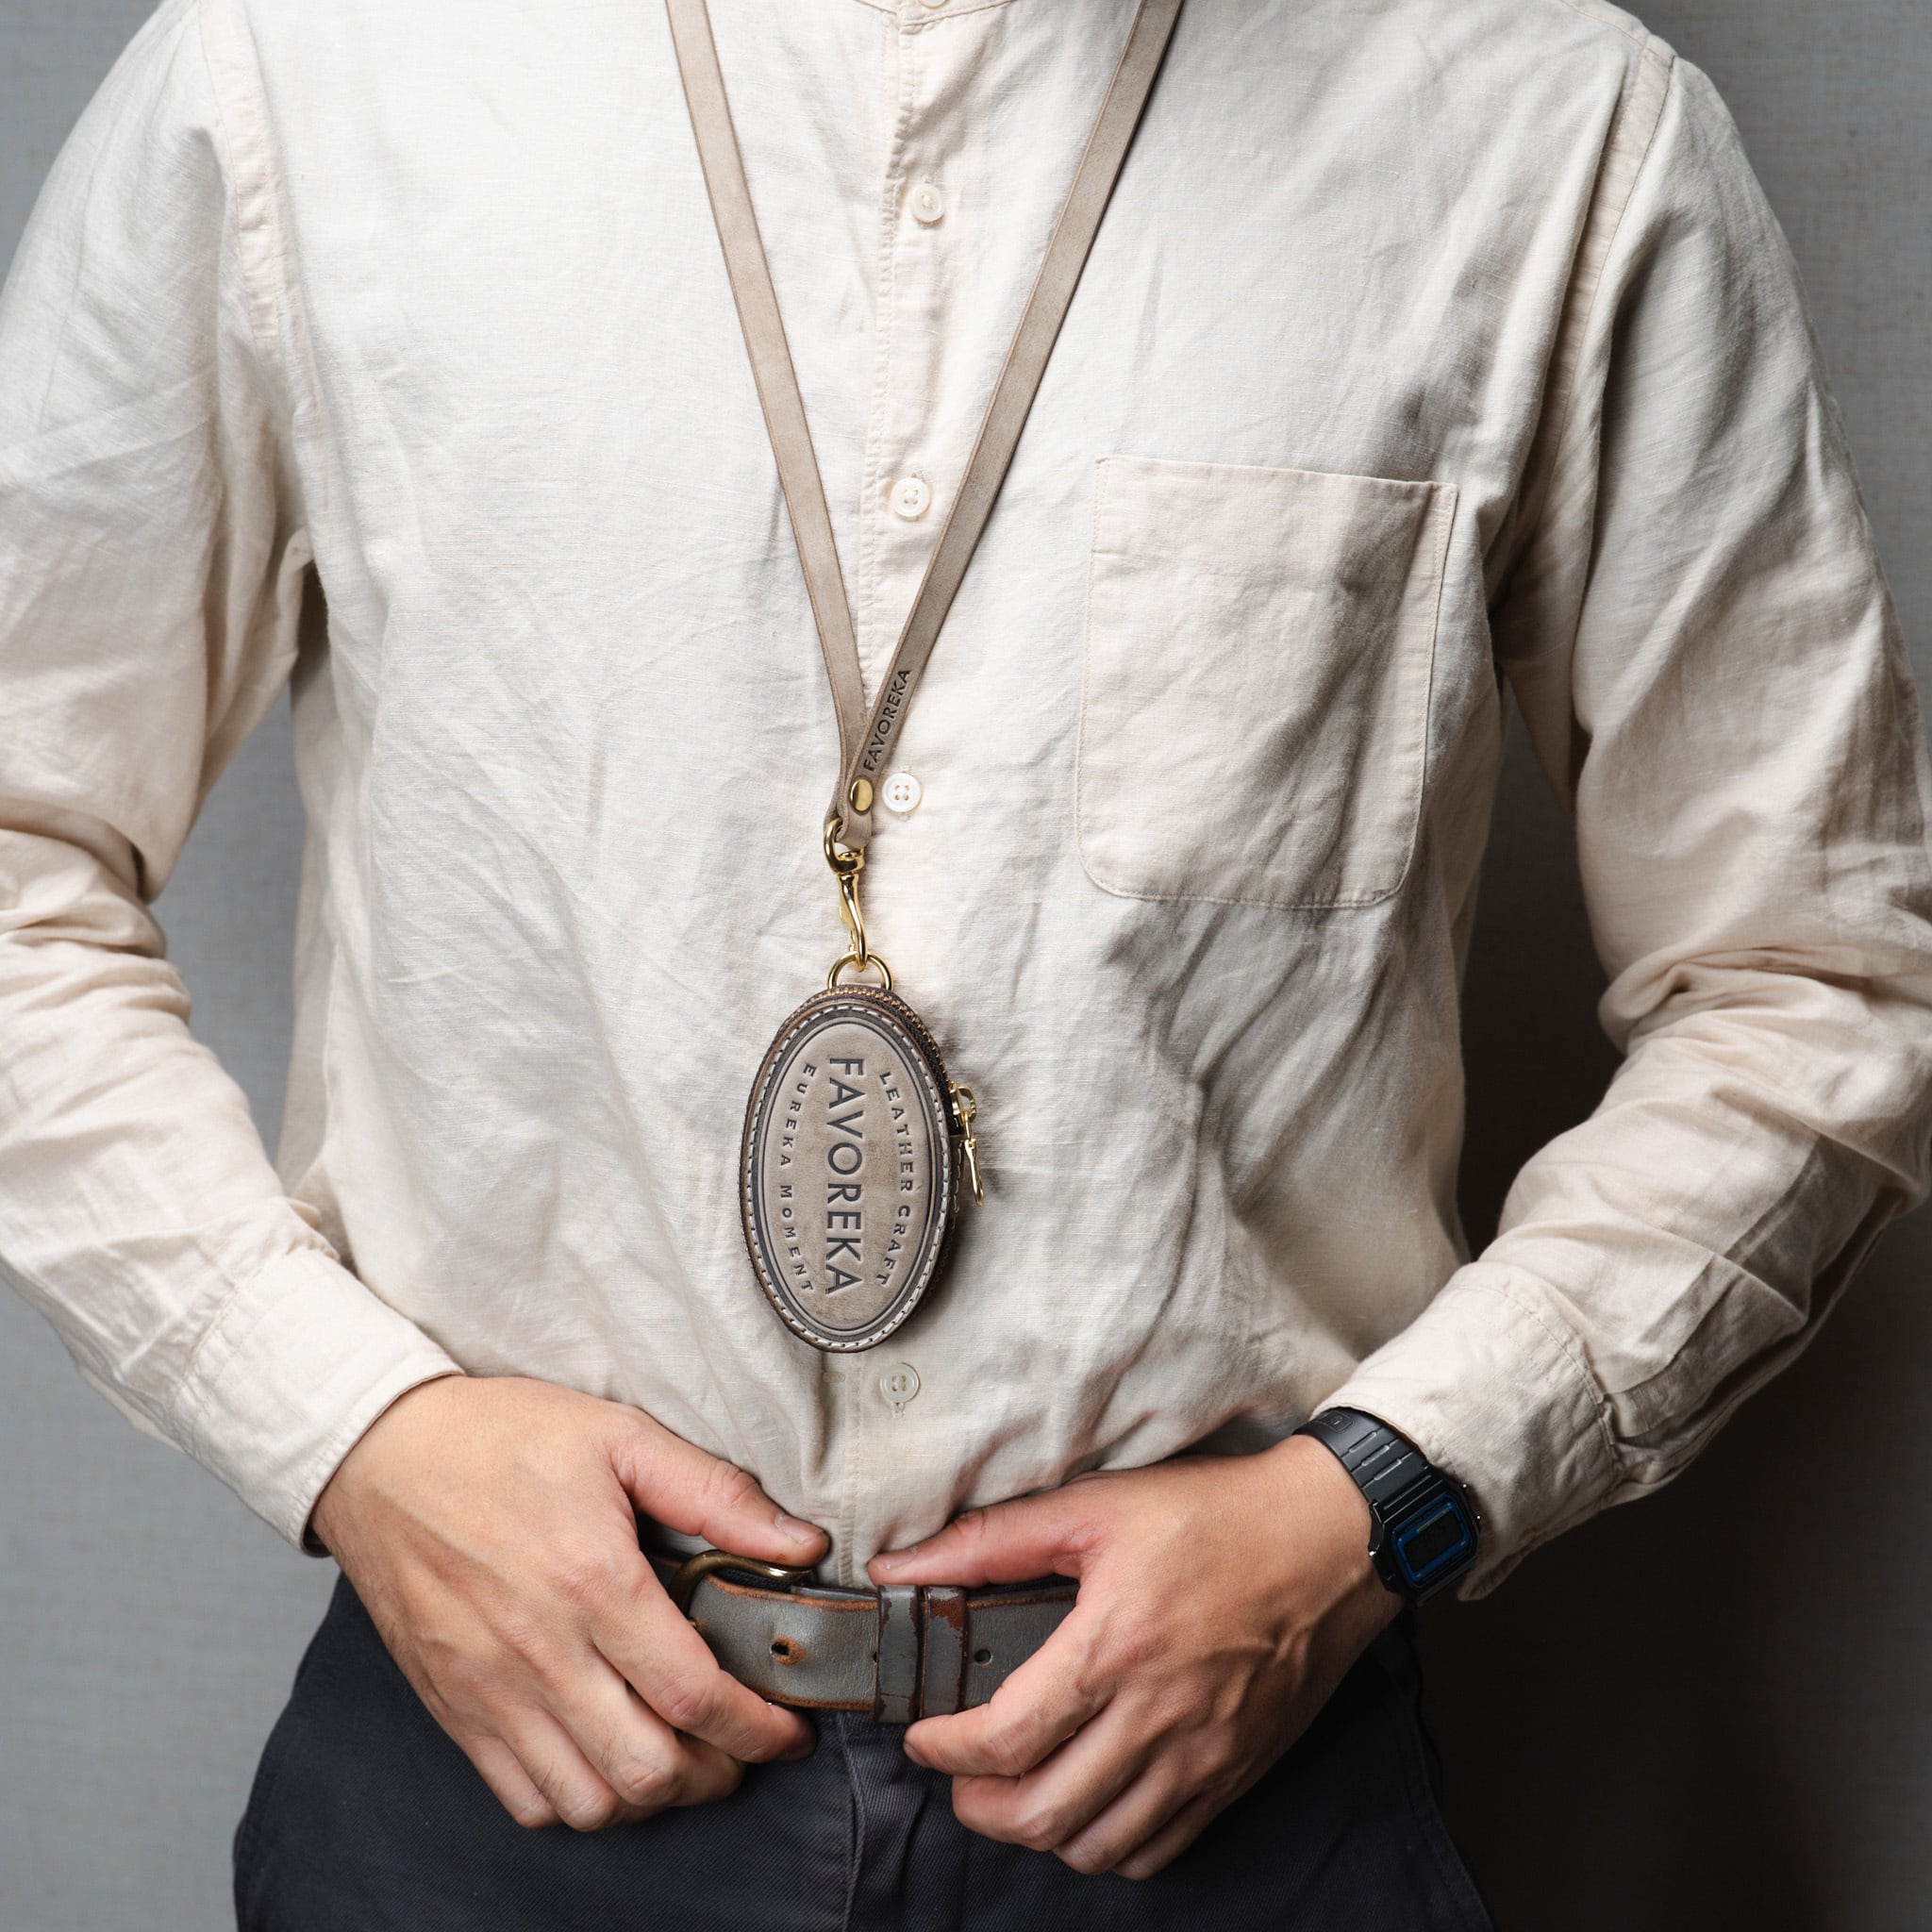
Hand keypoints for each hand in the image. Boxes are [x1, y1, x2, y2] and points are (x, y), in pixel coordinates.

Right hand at [310, 1375, 827, 1831]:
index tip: (787, 1730)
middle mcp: (540, 1652)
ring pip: (588, 1802)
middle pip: (647, 1770)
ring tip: (679, 1756)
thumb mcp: (621, 1438)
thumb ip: (716, 1494)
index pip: (694, 1694)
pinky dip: (576, 1802)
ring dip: (650, 1795)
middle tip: (741, 1746)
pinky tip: (605, 1758)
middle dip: (715, 1774)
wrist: (378, 1453)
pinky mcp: (453, 1710)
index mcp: (592, 1582)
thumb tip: (801, 1544)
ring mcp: (490, 1691)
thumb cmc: (500, 1437)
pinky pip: (522, 1800)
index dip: (757, 1728)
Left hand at [869, 1436, 1396, 1878]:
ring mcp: (1201, 1756)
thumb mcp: (1095, 1505)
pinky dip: (1108, 1845)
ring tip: (1019, 1787)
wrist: (1328, 1539)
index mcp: (1114, 1647)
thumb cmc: (1215, 1516)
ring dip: (1040, 1832)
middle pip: (1043, 1815)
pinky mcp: (1233, 1773)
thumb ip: (991, 1541)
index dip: (945, 1750)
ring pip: (1098, 1847)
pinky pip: (1158, 1849)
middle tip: (960, 1773)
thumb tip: (903, 1567)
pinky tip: (1089, 1801)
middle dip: (979, 1807)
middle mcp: (1158, 1716)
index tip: (924, 1735)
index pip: (1006, 1740)